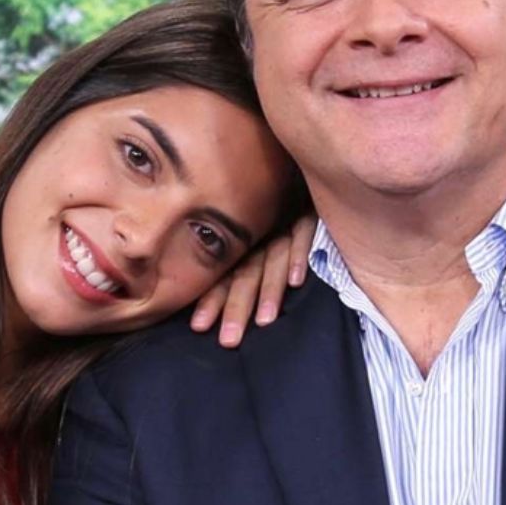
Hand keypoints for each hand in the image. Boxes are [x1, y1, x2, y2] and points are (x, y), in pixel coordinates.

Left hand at [189, 213, 316, 347]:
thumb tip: (206, 305)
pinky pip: (303, 234)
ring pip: (272, 260)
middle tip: (228, 340)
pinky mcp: (307, 214)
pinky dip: (299, 255)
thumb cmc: (271, 204)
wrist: (294, 164)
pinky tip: (296, 280)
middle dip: (236, 306)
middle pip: (246, 274)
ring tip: (264, 321)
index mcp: (243, 244)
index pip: (225, 275)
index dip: (213, 299)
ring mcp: (283, 224)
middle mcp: (259, 236)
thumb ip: (240, 264)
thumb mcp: (252, 232)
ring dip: (269, 291)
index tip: (198, 327)